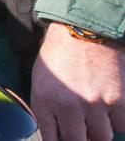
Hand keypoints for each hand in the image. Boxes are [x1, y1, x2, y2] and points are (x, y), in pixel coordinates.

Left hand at [31, 24, 124, 140]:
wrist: (84, 29)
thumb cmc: (60, 53)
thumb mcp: (42, 79)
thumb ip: (46, 107)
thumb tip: (56, 132)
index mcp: (45, 101)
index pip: (51, 138)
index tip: (66, 138)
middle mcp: (69, 106)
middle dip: (82, 137)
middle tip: (84, 127)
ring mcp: (95, 104)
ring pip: (102, 137)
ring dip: (101, 128)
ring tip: (97, 112)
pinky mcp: (119, 100)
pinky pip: (122, 126)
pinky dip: (118, 119)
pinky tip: (112, 105)